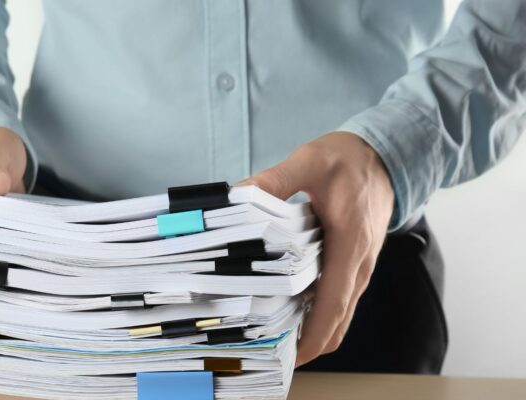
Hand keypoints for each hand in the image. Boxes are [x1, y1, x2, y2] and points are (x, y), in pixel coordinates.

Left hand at [237, 132, 393, 366]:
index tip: (292, 357)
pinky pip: (337, 299)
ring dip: (312, 331)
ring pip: (338, 313)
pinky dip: (318, 314)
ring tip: (274, 339)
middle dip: (308, 344)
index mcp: (350, 244)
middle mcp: (359, 264)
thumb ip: (276, 179)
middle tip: (271, 355)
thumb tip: (240, 194)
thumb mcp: (310, 160)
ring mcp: (359, 267)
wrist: (386, 156)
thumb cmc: (350, 160)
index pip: (333, 303)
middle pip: (337, 320)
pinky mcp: (353, 265)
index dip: (313, 335)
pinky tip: (288, 311)